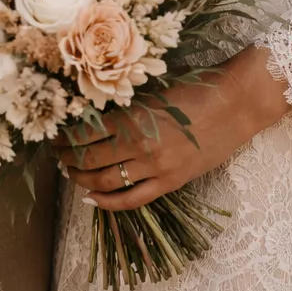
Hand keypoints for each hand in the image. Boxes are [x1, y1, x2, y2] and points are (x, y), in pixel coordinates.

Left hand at [53, 46, 288, 211]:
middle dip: (67, 159)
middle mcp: (140, 145)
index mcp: (134, 116)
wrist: (236, 104)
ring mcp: (155, 167)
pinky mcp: (170, 182)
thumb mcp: (155, 91)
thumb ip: (127, 106)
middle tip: (57, 155)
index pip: (86, 133)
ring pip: (105, 181)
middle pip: (90, 159)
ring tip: (70, 173)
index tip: (55, 136)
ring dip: (81, 179)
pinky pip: (131, 199)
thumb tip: (95, 116)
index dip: (65, 138)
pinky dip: (107, 203)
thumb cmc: (197, 88)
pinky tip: (90, 198)